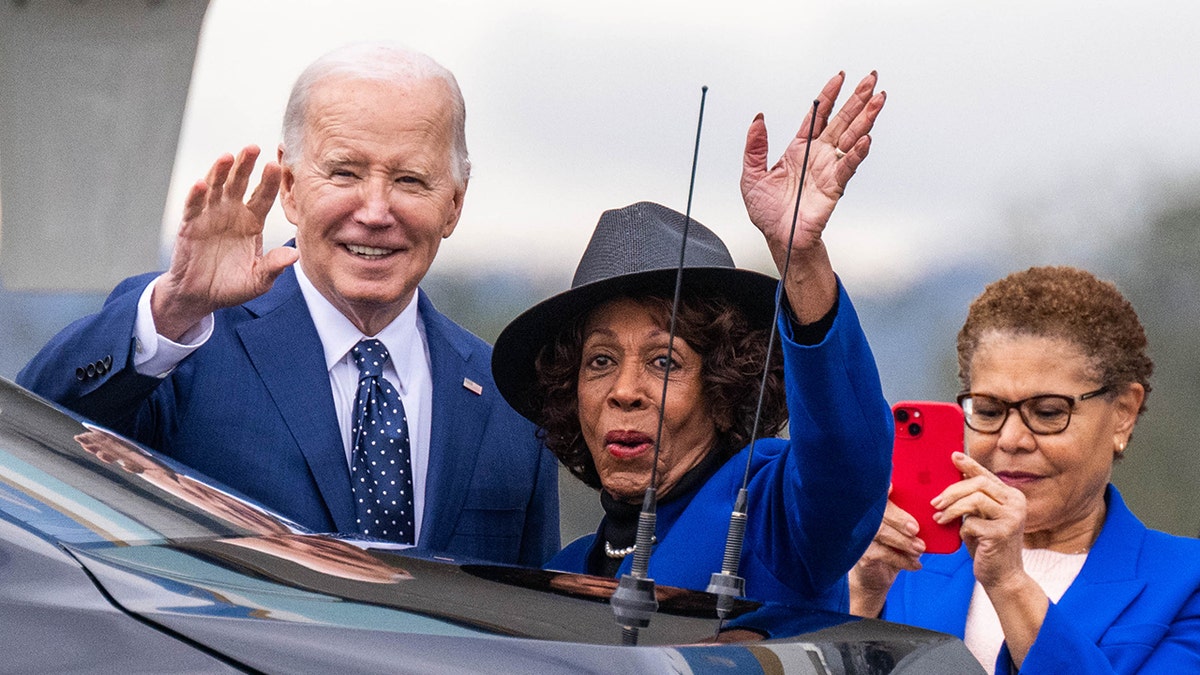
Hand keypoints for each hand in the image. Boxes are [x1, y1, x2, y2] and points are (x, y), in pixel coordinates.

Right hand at [152, 145, 298, 339]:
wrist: (200, 296)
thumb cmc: (232, 286)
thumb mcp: (258, 280)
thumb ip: (274, 266)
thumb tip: (295, 255)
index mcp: (252, 222)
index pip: (263, 197)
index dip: (269, 182)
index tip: (277, 166)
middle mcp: (232, 213)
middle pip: (240, 183)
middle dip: (246, 165)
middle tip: (254, 147)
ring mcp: (210, 216)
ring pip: (216, 188)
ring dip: (220, 172)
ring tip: (228, 156)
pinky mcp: (190, 225)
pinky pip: (194, 207)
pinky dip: (197, 195)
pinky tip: (202, 184)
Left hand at [740, 72, 884, 320]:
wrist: (777, 237)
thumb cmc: (767, 212)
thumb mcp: (751, 175)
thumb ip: (755, 147)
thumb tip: (757, 119)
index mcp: (799, 149)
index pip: (818, 116)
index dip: (828, 96)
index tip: (839, 76)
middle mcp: (818, 155)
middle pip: (841, 121)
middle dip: (857, 99)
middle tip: (871, 79)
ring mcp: (828, 169)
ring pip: (850, 137)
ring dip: (866, 118)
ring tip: (879, 100)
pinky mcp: (834, 186)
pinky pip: (847, 165)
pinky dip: (857, 152)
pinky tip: (866, 138)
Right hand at [849, 492, 924, 616]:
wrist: (878, 574)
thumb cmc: (895, 545)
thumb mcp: (905, 527)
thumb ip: (913, 514)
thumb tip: (937, 509)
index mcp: (877, 506)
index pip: (876, 492)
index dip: (881, 488)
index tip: (892, 487)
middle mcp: (865, 517)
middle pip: (878, 511)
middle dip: (898, 518)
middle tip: (915, 529)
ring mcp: (861, 535)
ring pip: (880, 532)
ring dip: (903, 540)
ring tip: (920, 548)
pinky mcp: (862, 554)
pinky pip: (882, 553)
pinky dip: (902, 559)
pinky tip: (916, 564)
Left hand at [932, 452, 1027, 588]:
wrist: (1002, 577)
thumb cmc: (986, 545)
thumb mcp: (980, 518)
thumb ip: (973, 500)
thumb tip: (954, 479)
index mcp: (1012, 497)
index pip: (987, 475)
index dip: (969, 464)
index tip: (953, 456)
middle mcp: (1017, 504)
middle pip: (979, 484)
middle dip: (952, 491)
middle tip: (935, 502)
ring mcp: (1012, 518)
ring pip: (975, 500)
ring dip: (952, 508)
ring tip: (939, 518)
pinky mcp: (1002, 533)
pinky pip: (971, 522)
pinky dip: (961, 529)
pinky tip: (961, 536)